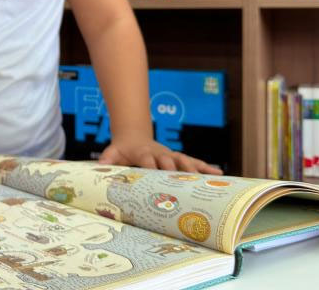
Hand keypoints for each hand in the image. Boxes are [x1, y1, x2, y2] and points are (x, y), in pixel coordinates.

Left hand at [98, 137, 222, 174]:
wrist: (133, 135)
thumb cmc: (122, 148)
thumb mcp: (112, 152)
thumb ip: (107, 159)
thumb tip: (99, 168)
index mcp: (143, 152)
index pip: (148, 159)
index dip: (152, 166)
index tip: (156, 174)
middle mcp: (159, 153)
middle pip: (169, 160)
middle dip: (177, 170)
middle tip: (185, 182)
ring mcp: (170, 155)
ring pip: (185, 160)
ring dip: (195, 169)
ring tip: (208, 179)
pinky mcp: (178, 157)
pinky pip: (194, 161)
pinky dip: (206, 167)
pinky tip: (219, 173)